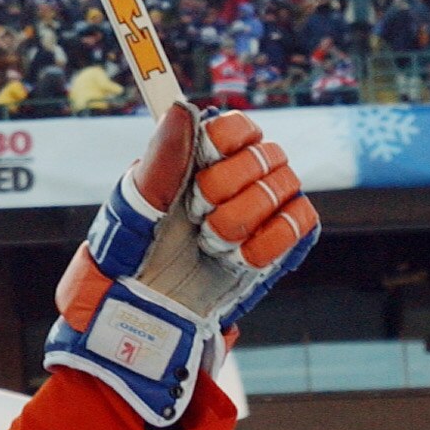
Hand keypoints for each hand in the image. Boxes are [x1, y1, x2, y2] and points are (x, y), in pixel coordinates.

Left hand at [45, 104, 318, 426]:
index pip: (238, 123)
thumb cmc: (127, 261)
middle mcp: (232, 180)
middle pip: (268, 152)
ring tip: (213, 242)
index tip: (205, 164)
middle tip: (198, 214)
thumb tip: (183, 107)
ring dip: (247, 215)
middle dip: (231, 184)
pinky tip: (242, 258)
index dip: (228, 139)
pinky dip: (273, 240)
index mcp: (195, 161)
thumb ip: (161, 159)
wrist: (143, 321)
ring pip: (287, 183)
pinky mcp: (279, 246)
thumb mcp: (133, 208)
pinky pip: (302, 221)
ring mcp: (259, 212)